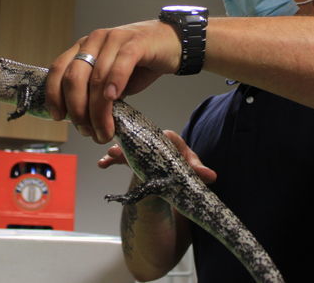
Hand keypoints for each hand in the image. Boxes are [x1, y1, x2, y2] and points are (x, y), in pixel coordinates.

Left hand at [45, 20, 180, 143]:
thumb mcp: (111, 79)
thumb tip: (83, 120)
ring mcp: (114, 39)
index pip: (58, 70)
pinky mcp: (136, 42)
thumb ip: (95, 93)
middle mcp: (94, 40)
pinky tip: (114, 99)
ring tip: (105, 130)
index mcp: (83, 48)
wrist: (172, 43)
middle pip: (74, 77)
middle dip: (78, 110)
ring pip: (98, 77)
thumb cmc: (140, 64)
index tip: (59, 117)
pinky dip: (115, 82)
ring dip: (99, 110)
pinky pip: (121, 63)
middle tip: (88, 131)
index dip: (54, 95)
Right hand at [98, 130, 216, 184]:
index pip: (167, 137)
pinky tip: (102, 164)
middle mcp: (153, 142)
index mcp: (170, 141)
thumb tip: (211, 176)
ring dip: (117, 151)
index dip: (160, 139)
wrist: (170, 177)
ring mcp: (140, 149)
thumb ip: (198, 171)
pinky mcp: (131, 158)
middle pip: (142, 139)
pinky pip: (119, 157)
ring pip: (127, 147)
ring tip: (109, 156)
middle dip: (130, 143)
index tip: (154, 144)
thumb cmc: (180, 168)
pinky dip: (110, 160)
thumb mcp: (190, 170)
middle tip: (118, 149)